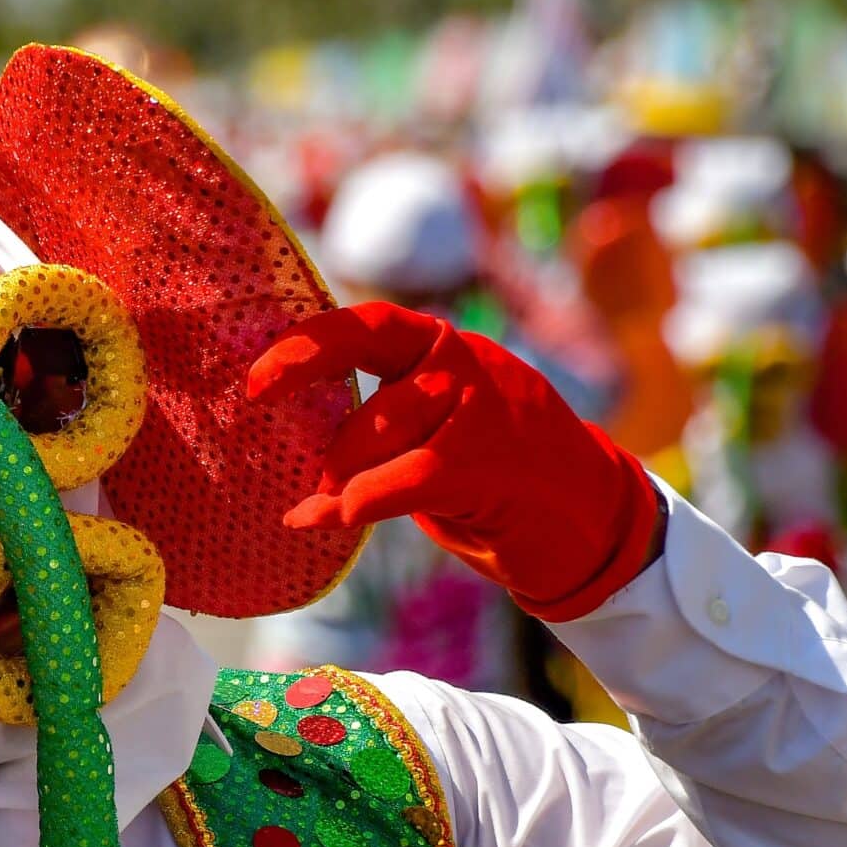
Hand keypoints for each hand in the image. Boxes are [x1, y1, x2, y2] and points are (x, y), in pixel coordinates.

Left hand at [247, 302, 663, 620]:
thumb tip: (297, 439)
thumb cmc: (499, 482)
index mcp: (444, 347)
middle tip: (292, 461)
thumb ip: (383, 421)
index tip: (255, 380)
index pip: (367, 324)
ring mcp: (482, 405)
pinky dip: (360, 501)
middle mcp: (463, 361)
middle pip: (367, 368)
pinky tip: (328, 520)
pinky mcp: (490, 459)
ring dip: (340, 475)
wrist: (591, 523)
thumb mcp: (438, 433)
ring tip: (325, 505)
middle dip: (315, 409)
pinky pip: (405, 476)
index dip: (306, 344)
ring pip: (381, 427)